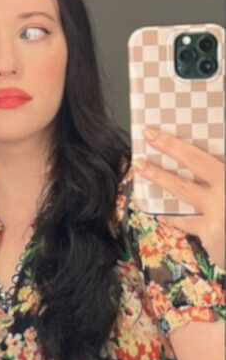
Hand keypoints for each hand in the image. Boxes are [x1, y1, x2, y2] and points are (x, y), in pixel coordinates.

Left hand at [132, 127, 224, 268]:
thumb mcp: (224, 190)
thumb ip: (214, 176)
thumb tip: (204, 169)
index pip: (206, 156)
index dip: (186, 142)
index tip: (166, 129)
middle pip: (199, 161)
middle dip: (172, 146)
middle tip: (150, 134)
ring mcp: (220, 208)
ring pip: (184, 188)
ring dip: (160, 176)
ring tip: (141, 166)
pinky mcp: (210, 230)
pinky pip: (186, 219)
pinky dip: (173, 215)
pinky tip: (161, 210)